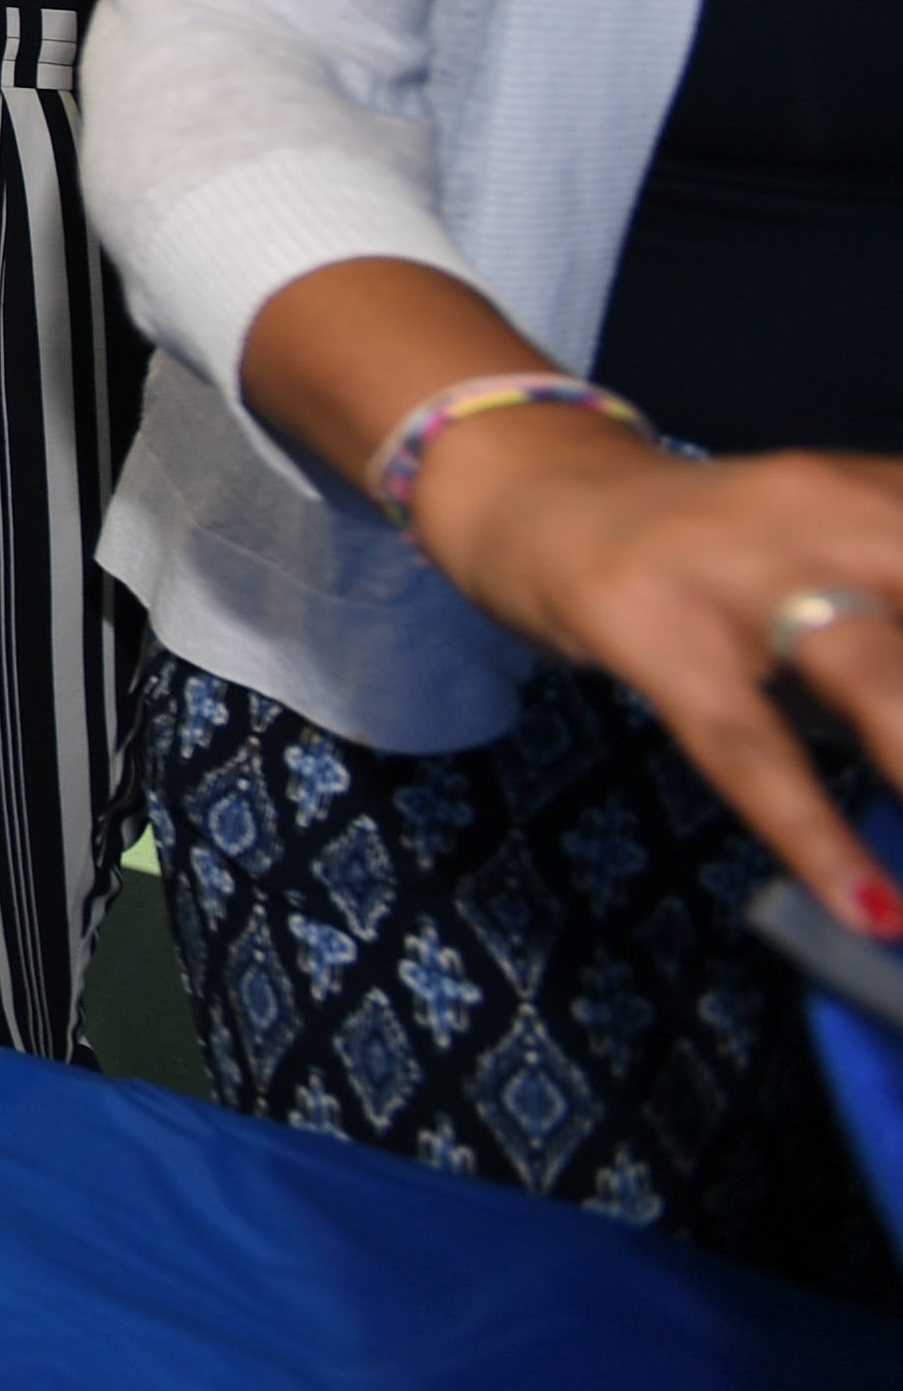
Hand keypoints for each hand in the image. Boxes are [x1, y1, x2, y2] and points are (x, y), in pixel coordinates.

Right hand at [406, 411, 902, 938]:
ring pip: (879, 677)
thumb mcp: (840, 553)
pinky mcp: (654, 629)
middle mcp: (834, 514)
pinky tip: (871, 909)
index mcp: (892, 497)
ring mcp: (738, 570)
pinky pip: (747, 748)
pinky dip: (814, 834)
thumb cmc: (711, 543)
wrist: (524, 480)